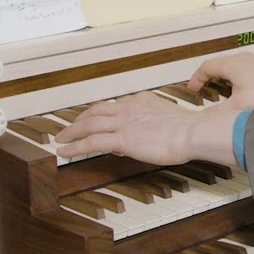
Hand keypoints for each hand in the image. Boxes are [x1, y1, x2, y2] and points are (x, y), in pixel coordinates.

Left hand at [55, 91, 238, 165]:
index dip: (102, 113)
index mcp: (143, 101)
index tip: (96, 119)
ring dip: (72, 131)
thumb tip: (147, 134)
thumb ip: (156, 123)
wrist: (193, 132)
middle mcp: (130, 107)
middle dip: (80, 119)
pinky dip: (75, 147)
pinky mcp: (122, 138)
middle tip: (69, 127)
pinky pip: (91, 142)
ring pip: (89, 123)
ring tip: (61, 138)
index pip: (115, 105)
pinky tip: (65, 152)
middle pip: (97, 110)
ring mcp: (124, 122)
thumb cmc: (191, 130)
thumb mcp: (171, 120)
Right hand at [187, 53, 253, 110]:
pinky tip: (248, 98)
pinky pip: (248, 73)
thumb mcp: (240, 106)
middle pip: (220, 66)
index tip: (192, 91)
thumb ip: (218, 114)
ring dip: (226, 83)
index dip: (196, 79)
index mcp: (232, 64)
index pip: (206, 66)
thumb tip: (202, 121)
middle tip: (206, 95)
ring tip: (225, 99)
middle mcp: (244, 58)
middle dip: (210, 80)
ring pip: (235, 70)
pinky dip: (241, 84)